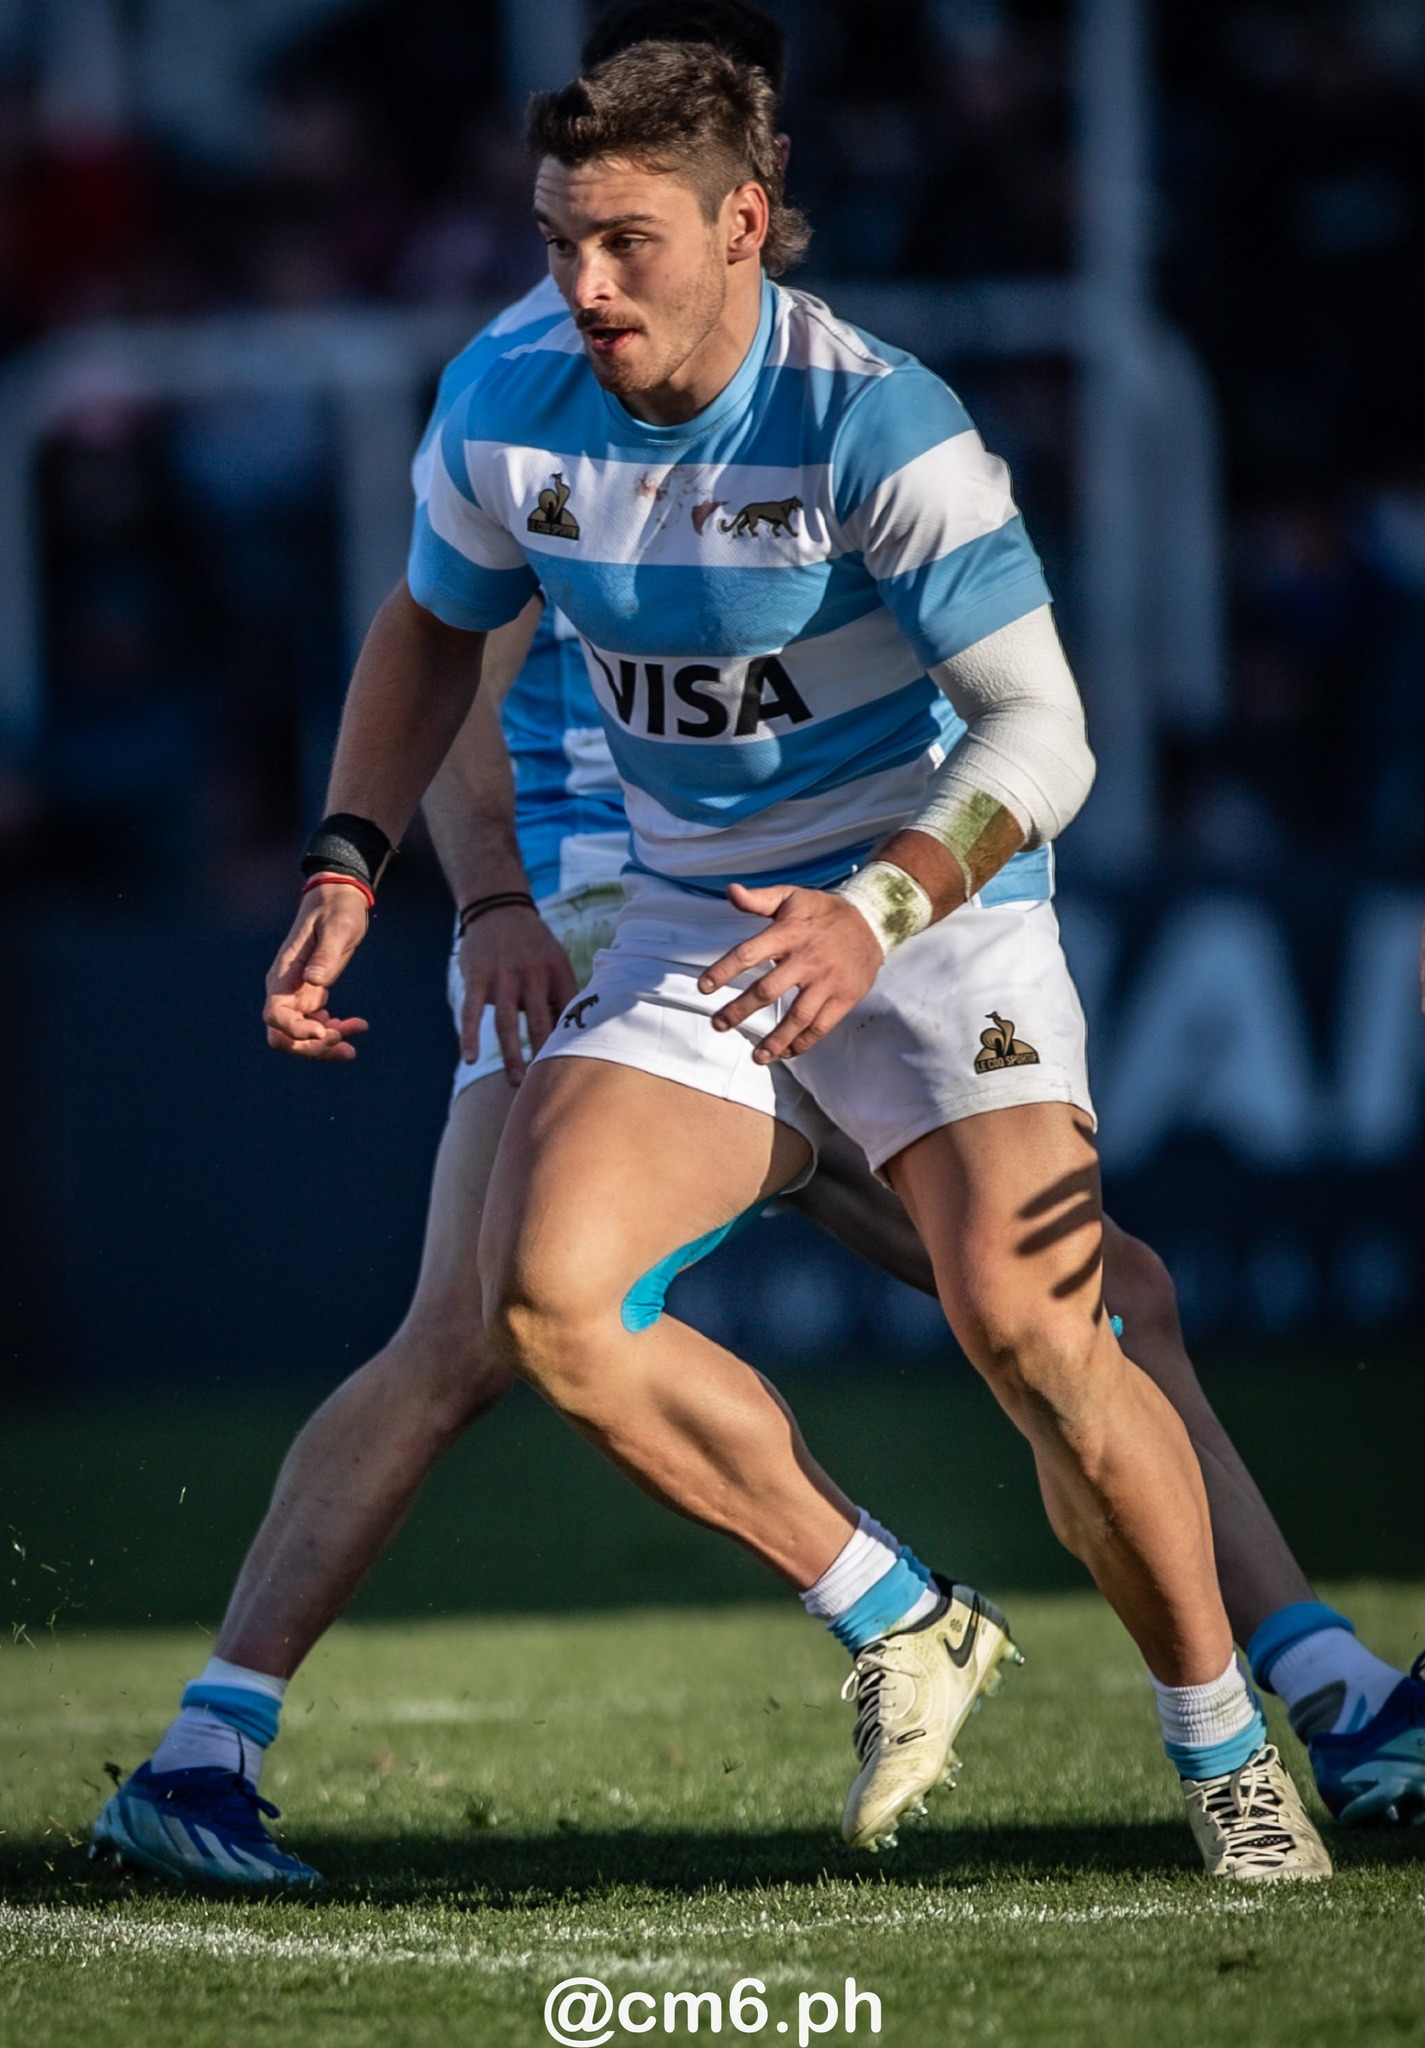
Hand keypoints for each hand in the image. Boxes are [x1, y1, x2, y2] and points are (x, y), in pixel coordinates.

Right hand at [263, 884, 371, 1058]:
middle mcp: (285, 988)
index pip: (275, 1015)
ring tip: (356, 1033)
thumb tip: (314, 981)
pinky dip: (334, 1032)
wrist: (339, 897)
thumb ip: (325, 954)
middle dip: (310, 1047)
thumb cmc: (336, 908)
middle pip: (282, 1035)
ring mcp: (297, 994)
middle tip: (344, 1043)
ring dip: (325, 1045)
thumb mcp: (337, 927)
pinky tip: (356, 1025)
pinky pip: (316, 1025)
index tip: (325, 1033)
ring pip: (300, 1036)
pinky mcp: (311, 995)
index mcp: (283, 973)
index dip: (295, 1031)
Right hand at [458, 905, 577, 1082]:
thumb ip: (563, 996)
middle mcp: (533, 975)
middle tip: (547, 1087)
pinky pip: (471, 1012)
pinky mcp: (477, 976)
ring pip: (507, 1024)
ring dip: (511, 1056)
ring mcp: (503, 976)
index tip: (577, 1072)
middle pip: (540, 1025)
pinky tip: (469, 1058)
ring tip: (516, 1082)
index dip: (571, 1043)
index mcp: (558, 973)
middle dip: (544, 1058)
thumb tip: (576, 1036)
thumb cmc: (533, 945)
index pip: (568, 1015)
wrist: (499, 908)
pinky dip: (469, 1036)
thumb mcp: (556, 962)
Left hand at [697, 882, 884, 1062]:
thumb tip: (730, 891)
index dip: (723, 971)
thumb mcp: (792, 896)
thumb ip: (759, 899)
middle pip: (767, 990)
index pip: (749, 953)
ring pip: (797, 1017)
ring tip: (756, 1056)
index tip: (704, 987)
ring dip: (774, 1039)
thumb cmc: (825, 911)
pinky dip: (803, 1042)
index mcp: (789, 933)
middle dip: (739, 1010)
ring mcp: (828, 981)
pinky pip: (822, 1025)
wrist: (874, 920)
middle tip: (718, 1024)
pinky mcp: (845, 997)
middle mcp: (807, 959)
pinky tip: (787, 1051)